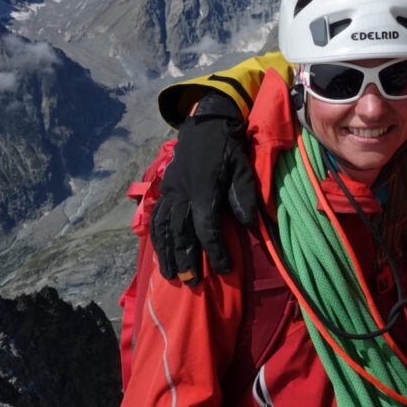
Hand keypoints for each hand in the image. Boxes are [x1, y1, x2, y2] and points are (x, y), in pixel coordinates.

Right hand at [150, 93, 257, 283]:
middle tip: (192, 282)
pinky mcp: (165, 189)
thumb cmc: (229, 148)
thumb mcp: (244, 167)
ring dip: (167, 253)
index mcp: (204, 188)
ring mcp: (170, 191)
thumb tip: (249, 225)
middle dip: (186, 259)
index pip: (207, 227)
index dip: (215, 251)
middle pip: (181, 232)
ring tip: (171, 275)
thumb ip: (244, 196)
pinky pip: (157, 216)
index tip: (224, 269)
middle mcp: (182, 192)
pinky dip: (157, 237)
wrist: (205, 124)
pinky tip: (159, 252)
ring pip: (164, 227)